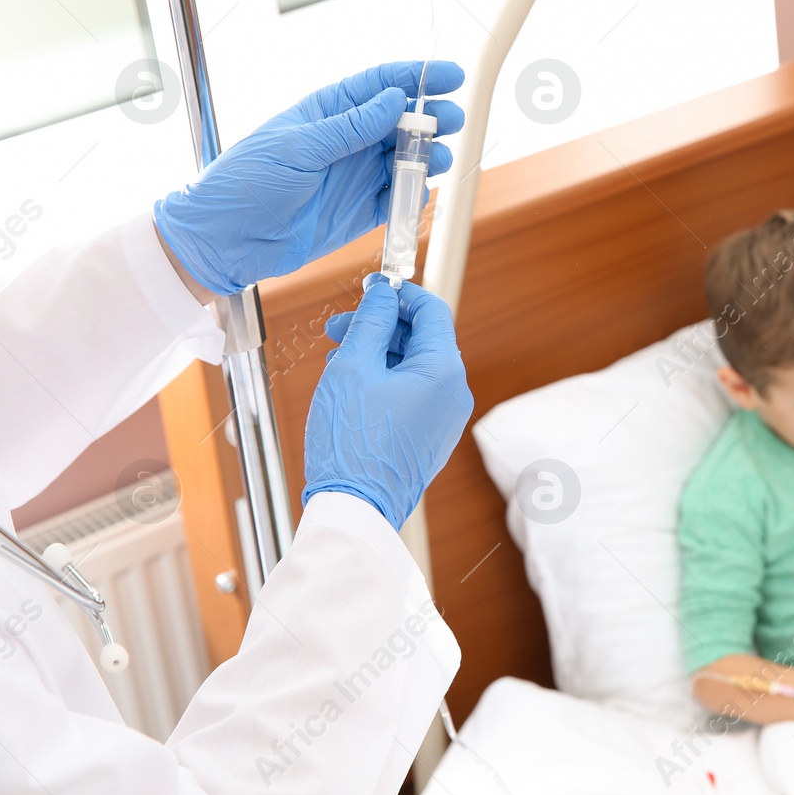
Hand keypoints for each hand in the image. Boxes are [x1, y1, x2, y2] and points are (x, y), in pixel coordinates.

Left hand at [153, 61, 465, 295]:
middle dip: (432, 117)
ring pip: (406, 158)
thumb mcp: (296, 147)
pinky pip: (399, 197)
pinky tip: (419, 190)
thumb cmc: (244, 183)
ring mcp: (357, 175)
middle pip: (402, 120)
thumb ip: (350, 127)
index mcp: (328, 112)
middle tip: (452, 119)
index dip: (418, 77)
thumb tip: (394, 99)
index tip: (452, 76)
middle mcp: (348, 140)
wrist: (224, 241)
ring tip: (436, 158)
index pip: (380, 85)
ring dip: (426, 156)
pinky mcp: (362, 210)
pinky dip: (414, 193)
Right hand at [300, 275, 473, 528]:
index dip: (401, 294)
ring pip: (413, 368)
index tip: (372, 287)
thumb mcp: (353, 367)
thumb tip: (383, 294)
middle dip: (381, 327)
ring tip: (338, 358)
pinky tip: (351, 386)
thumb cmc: (353, 440)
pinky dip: (385, 381)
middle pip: (422, 339)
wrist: (355, 508)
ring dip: (378, 354)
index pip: (432, 311)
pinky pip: (412, 395)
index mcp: (445, 371)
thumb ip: (371, 322)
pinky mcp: (430, 437)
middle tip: (339, 327)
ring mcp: (445, 419)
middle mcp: (455, 393)